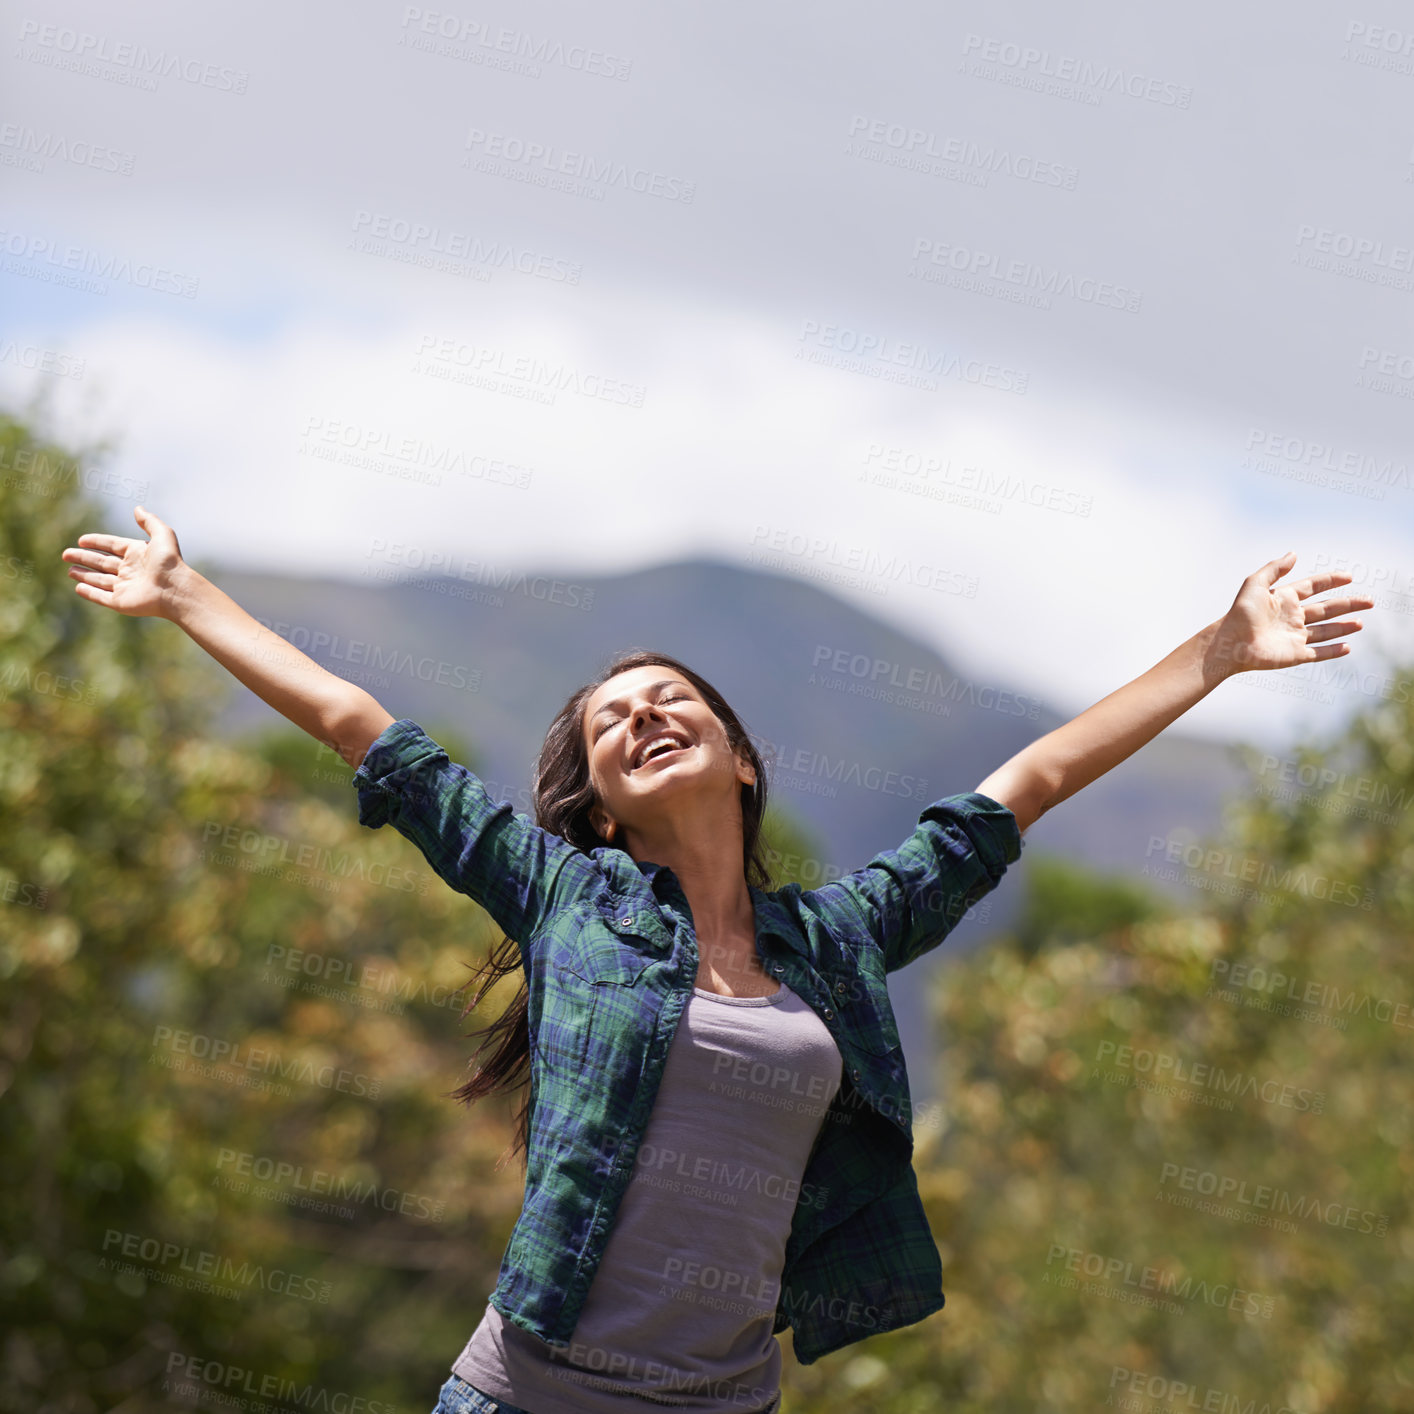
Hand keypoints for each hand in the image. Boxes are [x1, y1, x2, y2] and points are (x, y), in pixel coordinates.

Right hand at [60, 505, 188, 618]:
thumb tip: (137, 508)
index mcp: (138, 554)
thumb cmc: (170, 562)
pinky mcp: (121, 602)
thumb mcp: (162, 535)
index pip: (112, 546)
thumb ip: (149, 521)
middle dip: (84, 558)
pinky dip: (89, 592)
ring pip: (100, 580)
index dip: (97, 542)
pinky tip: (78, 587)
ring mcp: (125, 587)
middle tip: (65, 554)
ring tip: (70, 570)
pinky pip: (101, 597)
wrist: (175, 590)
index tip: (81, 540)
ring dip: (84, 575)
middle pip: (102, 563)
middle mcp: (130, 570)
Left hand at [1210, 551, 1372, 675]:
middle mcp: (1292, 617)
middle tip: (1370, 601)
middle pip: (1326, 609)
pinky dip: (1333, 650)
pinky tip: (1348, 646)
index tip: (1349, 577)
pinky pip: (1319, 652)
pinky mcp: (1295, 654)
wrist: (1230, 643)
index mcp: (1284, 599)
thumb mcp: (1255, 583)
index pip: (1313, 587)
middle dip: (1348, 605)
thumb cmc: (1240, 613)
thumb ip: (1275, 568)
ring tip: (1361, 623)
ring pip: (1326, 631)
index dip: (1330, 581)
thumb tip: (1294, 553)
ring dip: (1344, 627)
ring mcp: (1294, 637)